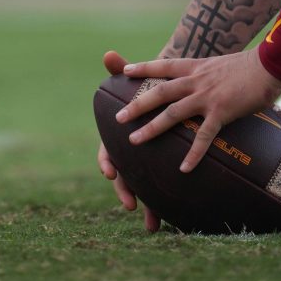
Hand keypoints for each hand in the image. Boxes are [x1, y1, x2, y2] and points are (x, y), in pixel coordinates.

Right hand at [98, 52, 158, 230]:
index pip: (106, 151)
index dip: (107, 163)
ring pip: (143, 189)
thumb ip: (122, 69)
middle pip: (124, 177)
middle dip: (126, 192)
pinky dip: (163, 206)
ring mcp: (146, 164)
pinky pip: (161, 191)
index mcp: (118, 135)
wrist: (173, 95)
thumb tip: (109, 55)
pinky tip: (168, 222)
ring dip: (147, 208)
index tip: (110, 172)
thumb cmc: (153, 86)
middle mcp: (130, 154)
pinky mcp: (162, 169)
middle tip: (130, 205)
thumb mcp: (140, 77)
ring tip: (151, 225)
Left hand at [115, 48, 280, 171]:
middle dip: (137, 105)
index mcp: (196, 67)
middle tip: (118, 118)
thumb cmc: (250, 66)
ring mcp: (207, 97)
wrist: (269, 64)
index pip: (164, 66)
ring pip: (172, 113)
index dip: (143, 68)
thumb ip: (209, 73)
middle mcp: (196, 81)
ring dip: (152, 128)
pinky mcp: (222, 112)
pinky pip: (204, 136)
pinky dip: (193, 153)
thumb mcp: (222, 64)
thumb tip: (206, 79)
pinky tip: (184, 168)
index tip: (125, 71)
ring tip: (134, 141)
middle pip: (159, 92)